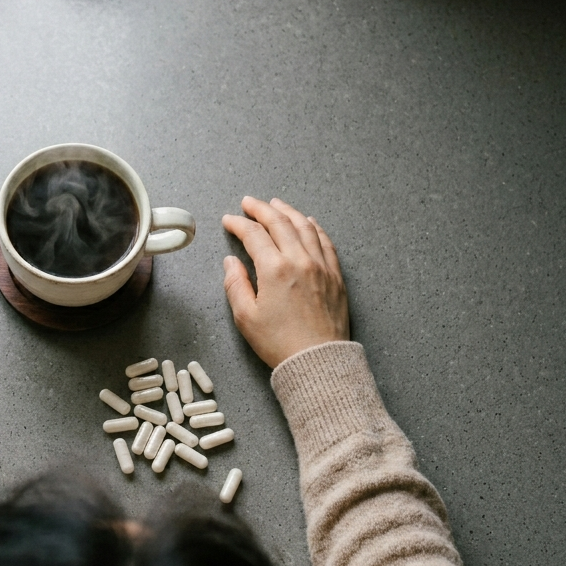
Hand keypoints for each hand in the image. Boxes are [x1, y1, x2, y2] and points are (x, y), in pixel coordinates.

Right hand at [222, 197, 348, 368]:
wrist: (318, 362)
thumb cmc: (280, 343)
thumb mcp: (246, 317)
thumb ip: (235, 284)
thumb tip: (231, 262)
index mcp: (274, 269)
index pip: (254, 235)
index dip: (239, 224)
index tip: (229, 221)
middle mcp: (300, 261)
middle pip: (279, 222)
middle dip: (261, 209)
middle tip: (249, 203)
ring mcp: (321, 266)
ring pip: (304, 227)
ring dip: (288, 211)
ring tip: (276, 204)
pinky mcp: (335, 276)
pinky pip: (326, 242)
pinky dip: (314, 227)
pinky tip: (308, 222)